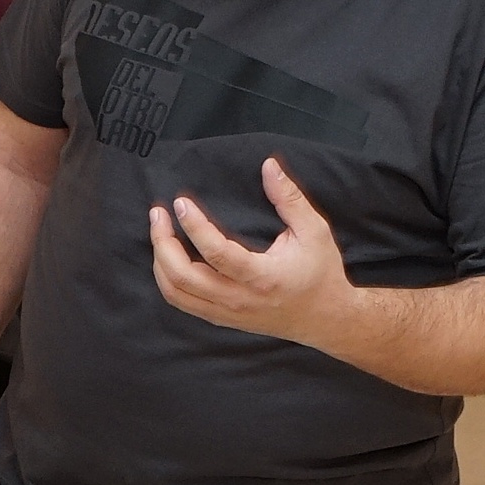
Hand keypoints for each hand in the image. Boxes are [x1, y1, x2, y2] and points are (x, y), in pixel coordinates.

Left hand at [149, 158, 352, 347]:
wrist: (325, 318)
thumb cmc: (320, 272)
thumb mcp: (313, 231)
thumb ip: (290, 198)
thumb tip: (269, 166)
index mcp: (262, 277)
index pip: (216, 253)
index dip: (194, 226)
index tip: (180, 202)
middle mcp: (238, 299)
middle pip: (183, 276)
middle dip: (162, 242)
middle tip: (158, 214)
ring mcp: (226, 312)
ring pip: (176, 292)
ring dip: (160, 261)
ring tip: (160, 232)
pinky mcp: (220, 318)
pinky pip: (182, 302)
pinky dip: (167, 279)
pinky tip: (167, 256)